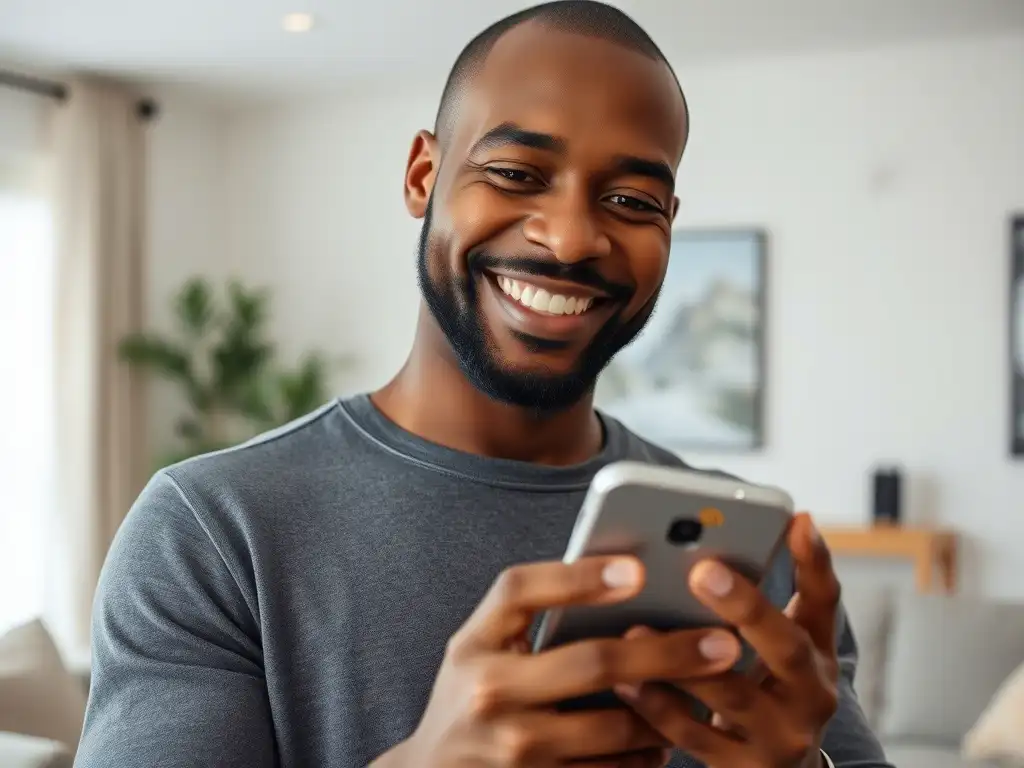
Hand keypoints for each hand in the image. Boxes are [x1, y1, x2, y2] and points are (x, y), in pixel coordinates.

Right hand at [391, 556, 743, 767]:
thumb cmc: (470, 692)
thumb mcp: (480, 643)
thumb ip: (531, 610)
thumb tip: (622, 576)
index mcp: (474, 642)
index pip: (521, 591)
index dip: (579, 576)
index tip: (638, 568)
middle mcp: (491, 694)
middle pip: (594, 663)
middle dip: (668, 652)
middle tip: (723, 642)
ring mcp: (516, 750)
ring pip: (617, 728)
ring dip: (670, 710)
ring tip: (708, 690)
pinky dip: (647, 756)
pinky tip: (665, 738)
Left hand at [615, 513, 839, 767]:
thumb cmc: (774, 688)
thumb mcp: (790, 644)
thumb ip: (781, 594)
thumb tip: (792, 522)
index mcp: (818, 654)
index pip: (824, 602)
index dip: (814, 561)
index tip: (795, 519)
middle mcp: (809, 697)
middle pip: (786, 648)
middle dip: (745, 606)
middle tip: (699, 570)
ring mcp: (777, 738)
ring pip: (731, 696)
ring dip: (683, 660)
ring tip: (639, 628)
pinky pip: (693, 738)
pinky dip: (657, 707)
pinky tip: (625, 680)